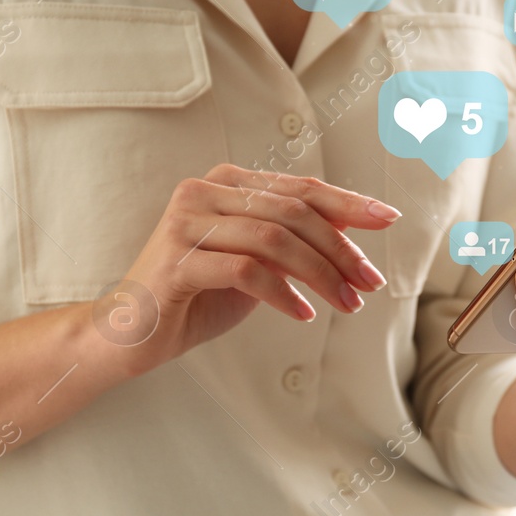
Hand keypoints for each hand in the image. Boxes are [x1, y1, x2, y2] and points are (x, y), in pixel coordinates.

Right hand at [107, 164, 399, 374]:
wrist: (127, 333)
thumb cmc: (194, 295)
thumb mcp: (252, 262)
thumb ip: (289, 241)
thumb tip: (352, 235)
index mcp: (224, 182)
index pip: (299, 187)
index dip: (348, 202)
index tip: (389, 219)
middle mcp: (203, 192)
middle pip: (293, 211)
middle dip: (341, 248)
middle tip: (369, 282)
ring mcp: (186, 223)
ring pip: (274, 238)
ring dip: (320, 274)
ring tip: (346, 303)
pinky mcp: (177, 260)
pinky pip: (246, 270)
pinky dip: (283, 294)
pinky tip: (302, 314)